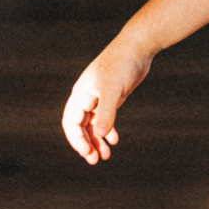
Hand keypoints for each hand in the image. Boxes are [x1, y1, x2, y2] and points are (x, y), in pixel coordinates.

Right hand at [62, 40, 152, 163]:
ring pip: (92, 124)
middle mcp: (86, 96)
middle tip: (95, 161)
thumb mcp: (113, 90)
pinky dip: (107, 130)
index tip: (88, 153)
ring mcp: (98, 96)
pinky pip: (103, 118)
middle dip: (86, 144)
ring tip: (105, 156)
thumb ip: (106, 113)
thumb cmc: (122, 65)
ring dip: (97, 140)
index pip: (71, 123)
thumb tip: (98, 135)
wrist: (137, 47)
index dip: (77, 140)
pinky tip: (114, 140)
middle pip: (80, 126)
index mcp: (81, 94)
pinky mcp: (110, 96)